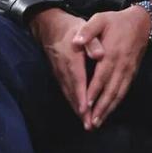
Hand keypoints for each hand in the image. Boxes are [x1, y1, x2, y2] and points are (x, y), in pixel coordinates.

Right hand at [29, 7, 100, 126]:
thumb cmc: (73, 28)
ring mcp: (60, 73)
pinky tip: (80, 111)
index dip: (82, 96)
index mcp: (72, 59)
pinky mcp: (59, 75)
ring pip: (69, 94)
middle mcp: (64, 70)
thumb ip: (92, 43)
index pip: (78, 81)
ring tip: (87, 124)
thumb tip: (99, 55)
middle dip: (81, 110)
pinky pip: (67, 91)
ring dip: (77, 110)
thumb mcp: (85, 28)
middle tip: (89, 125)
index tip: (86, 110)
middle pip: (73, 93)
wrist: (52, 27)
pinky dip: (73, 102)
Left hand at [73, 6, 150, 128]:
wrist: (142, 23)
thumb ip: (88, 30)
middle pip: (110, 90)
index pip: (101, 76)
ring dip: (109, 109)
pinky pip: (125, 90)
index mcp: (112, 53)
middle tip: (91, 123)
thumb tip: (76, 42)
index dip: (94, 91)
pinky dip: (117, 102)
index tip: (86, 105)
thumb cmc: (117, 21)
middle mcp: (121, 65)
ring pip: (118, 93)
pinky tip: (110, 110)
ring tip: (98, 122)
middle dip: (101, 108)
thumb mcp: (101, 19)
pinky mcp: (133, 73)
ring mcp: (128, 70)